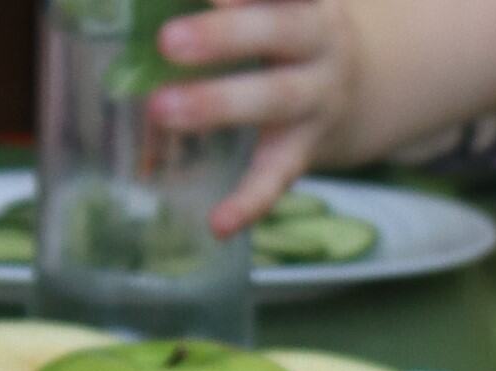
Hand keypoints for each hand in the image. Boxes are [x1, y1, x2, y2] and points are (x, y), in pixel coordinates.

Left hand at [146, 0, 359, 235]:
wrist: (369, 86)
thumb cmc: (285, 30)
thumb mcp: (271, 2)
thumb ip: (224, 8)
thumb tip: (126, 10)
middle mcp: (319, 42)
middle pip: (279, 32)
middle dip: (224, 36)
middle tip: (167, 42)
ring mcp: (319, 98)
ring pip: (275, 101)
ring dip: (219, 105)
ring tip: (161, 112)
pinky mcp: (308, 147)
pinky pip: (280, 174)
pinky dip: (251, 200)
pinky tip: (220, 222)